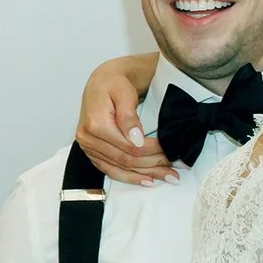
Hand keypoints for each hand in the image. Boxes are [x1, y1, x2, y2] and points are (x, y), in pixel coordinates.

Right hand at [77, 53, 172, 184]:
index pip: (128, 146)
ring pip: (120, 169)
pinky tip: (146, 180)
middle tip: (174, 170)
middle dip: (153, 166)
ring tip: (167, 177)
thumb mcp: (124, 92)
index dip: (152, 151)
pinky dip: (129, 178)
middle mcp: (88, 138)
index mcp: (95, 123)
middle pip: (125, 160)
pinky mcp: (92, 153)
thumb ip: (129, 116)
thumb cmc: (114, 83)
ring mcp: (88, 148)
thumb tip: (136, 140)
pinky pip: (110, 171)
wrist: (102, 81)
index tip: (170, 151)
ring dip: (145, 175)